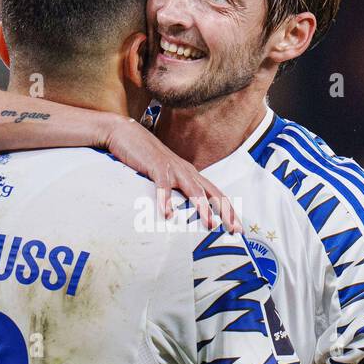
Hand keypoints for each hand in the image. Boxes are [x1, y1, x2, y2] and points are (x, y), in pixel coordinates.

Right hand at [101, 117, 239, 232]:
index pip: (215, 195)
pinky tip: (168, 214)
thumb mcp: (164, 177)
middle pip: (212, 193)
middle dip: (225, 212)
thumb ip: (173, 191)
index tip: (238, 229)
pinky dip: (166, 200)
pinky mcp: (156, 166)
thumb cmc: (145, 158)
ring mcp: (173, 168)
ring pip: (193, 190)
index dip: (229, 211)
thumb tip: (178, 214)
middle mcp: (186, 172)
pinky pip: (163, 185)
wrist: (126, 133)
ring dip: (202, 207)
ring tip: (210, 224)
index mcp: (190, 175)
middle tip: (234, 230)